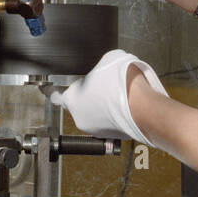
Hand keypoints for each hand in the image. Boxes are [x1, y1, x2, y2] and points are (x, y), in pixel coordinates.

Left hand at [50, 49, 172, 152]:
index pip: (58, 96)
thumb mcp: (109, 59)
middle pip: (80, 104)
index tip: (54, 90)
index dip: (58, 90)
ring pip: (95, 114)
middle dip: (89, 95)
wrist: (143, 106)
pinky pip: (108, 122)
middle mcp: (80, 118)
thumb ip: (99, 66)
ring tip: (118, 94)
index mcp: (72, 99)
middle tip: (103, 85)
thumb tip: (104, 68)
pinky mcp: (112, 136)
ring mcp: (96, 130)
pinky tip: (125, 105)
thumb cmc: (123, 84)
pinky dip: (114, 115)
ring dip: (102, 106)